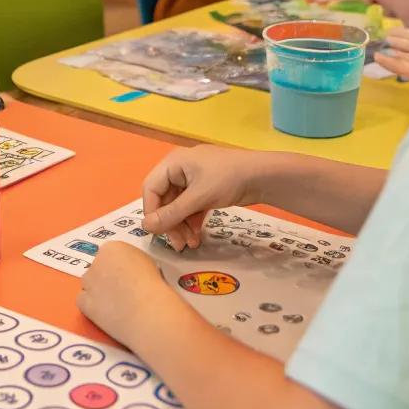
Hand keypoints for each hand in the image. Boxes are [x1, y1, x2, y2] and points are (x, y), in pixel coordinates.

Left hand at [76, 242, 167, 349]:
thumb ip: (132, 262)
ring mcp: (88, 282)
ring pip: (89, 284)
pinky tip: (107, 312)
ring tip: (116, 303)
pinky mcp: (83, 303)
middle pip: (98, 268)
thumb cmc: (153, 284)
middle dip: (106, 277)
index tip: (128, 275)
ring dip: (98, 290)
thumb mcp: (147, 262)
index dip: (118, 266)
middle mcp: (96, 261)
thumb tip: (130, 272)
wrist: (146, 309)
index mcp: (112, 248)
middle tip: (122, 290)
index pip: (109, 254)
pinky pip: (83, 301)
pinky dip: (92, 305)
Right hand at [142, 144, 257, 252]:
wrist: (263, 176)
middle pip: (165, 200)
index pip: (151, 188)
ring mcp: (194, 180)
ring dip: (182, 226)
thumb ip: (171, 214)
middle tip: (178, 245)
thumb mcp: (198, 198)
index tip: (158, 233)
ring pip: (178, 206)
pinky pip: (191, 207)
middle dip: (170, 223)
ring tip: (191, 243)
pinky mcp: (205, 189)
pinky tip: (197, 235)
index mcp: (173, 163)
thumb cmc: (227, 179)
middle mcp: (180, 169)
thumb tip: (145, 227)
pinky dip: (192, 221)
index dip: (151, 211)